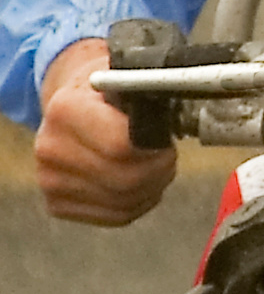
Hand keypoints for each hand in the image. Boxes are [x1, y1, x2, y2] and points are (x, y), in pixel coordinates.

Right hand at [32, 39, 175, 225]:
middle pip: (125, 180)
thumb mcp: (127, 77)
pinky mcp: (57, 203)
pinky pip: (116, 216)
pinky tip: (140, 184)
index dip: (154, 147)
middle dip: (159, 169)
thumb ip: (149, 91)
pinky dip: (139, 203)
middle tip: (166, 156)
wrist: (71, 107)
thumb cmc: (108, 93)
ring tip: (155, 166)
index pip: (121, 146)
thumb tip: (186, 98)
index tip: (163, 139)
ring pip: (124, 202)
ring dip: (153, 187)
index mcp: (65, 109)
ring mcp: (50, 179)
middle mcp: (49, 147)